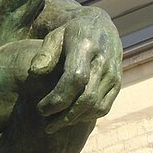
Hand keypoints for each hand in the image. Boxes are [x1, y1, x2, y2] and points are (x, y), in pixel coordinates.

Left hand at [29, 9, 121, 133]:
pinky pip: (104, 107)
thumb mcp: (54, 36)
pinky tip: (70, 118)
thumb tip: (35, 71)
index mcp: (85, 46)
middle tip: (46, 126)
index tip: (40, 109)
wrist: (100, 26)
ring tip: (55, 124)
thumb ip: (44, 53)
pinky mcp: (118, 83)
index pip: (75, 79)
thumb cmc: (69, 34)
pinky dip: (87, 117)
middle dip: (64, 117)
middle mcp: (103, 61)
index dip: (58, 98)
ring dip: (75, 120)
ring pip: (96, 106)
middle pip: (86, 98)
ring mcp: (113, 73)